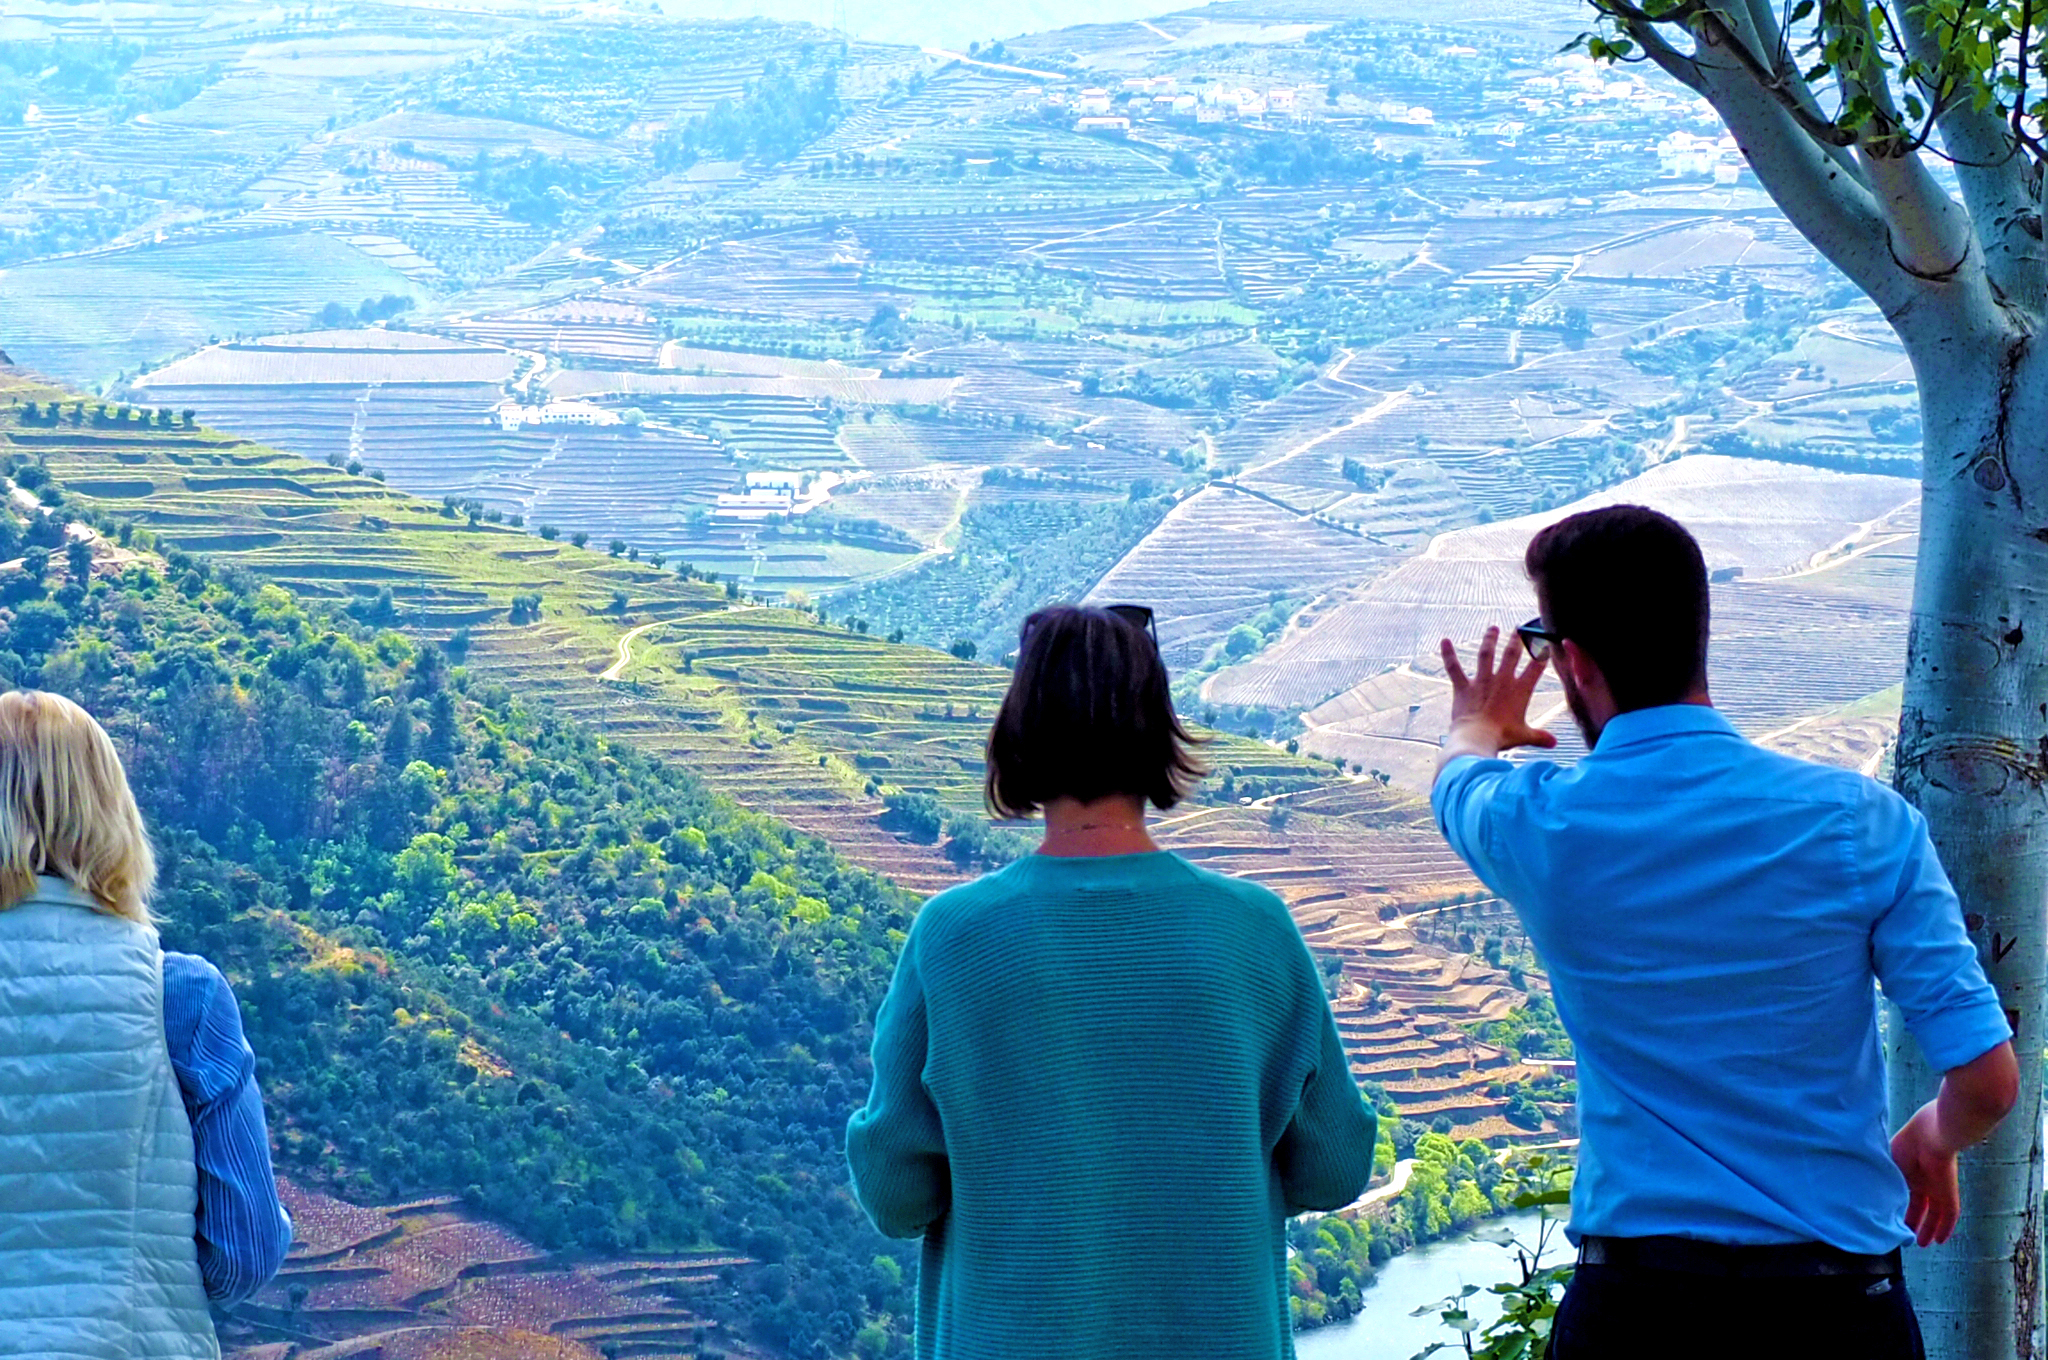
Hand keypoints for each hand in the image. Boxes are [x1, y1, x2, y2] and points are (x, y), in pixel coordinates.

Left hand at [1439, 626, 1556, 758]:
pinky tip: (1444, 641)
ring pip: (1486, 654)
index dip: (1541, 653)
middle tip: (1518, 629)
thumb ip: (1540, 737)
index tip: (1544, 642)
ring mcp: (1482, 681)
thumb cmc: (1502, 737)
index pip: (1535, 667)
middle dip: (1516, 640)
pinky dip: (1448, 654)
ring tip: (1492, 628)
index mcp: (1520, 690)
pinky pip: (1454, 668)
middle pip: (1511, 654)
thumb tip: (1554, 743)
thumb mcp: (1524, 736)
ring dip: (1489, 640)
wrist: (1477, 738)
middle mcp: (1502, 681)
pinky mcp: (1463, 687)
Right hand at [1891, 1102, 1959, 1246]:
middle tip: (1907, 1237)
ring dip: (1930, 1229)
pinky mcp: (1949, 1194)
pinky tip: (1940, 1240)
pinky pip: (1949, 1215)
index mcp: (1909, 1172)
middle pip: (1920, 1207)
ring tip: (1923, 1244)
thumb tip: (1870, 1198)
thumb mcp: (1890, 1166)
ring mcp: (1938, 1189)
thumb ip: (1885, 1182)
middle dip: (1914, 1222)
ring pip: (1935, 1214)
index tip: (1891, 1220)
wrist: (1931, 1135)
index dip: (1899, 1207)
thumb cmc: (1907, 1144)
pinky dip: (1945, 1228)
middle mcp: (1924, 1182)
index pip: (1905, 1195)